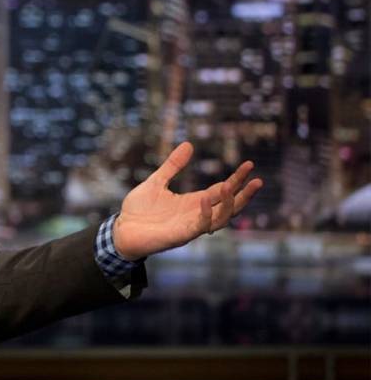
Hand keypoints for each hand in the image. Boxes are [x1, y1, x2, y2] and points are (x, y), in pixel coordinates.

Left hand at [113, 142, 263, 260]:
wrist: (121, 230)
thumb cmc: (138, 210)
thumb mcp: (156, 181)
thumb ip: (173, 165)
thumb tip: (189, 144)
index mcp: (193, 202)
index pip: (221, 190)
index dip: (236, 179)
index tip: (249, 164)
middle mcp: (197, 215)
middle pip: (229, 206)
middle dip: (244, 194)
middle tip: (257, 180)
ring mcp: (191, 226)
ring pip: (220, 219)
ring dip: (227, 204)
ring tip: (228, 185)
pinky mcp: (181, 236)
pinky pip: (200, 226)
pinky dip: (206, 213)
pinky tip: (206, 199)